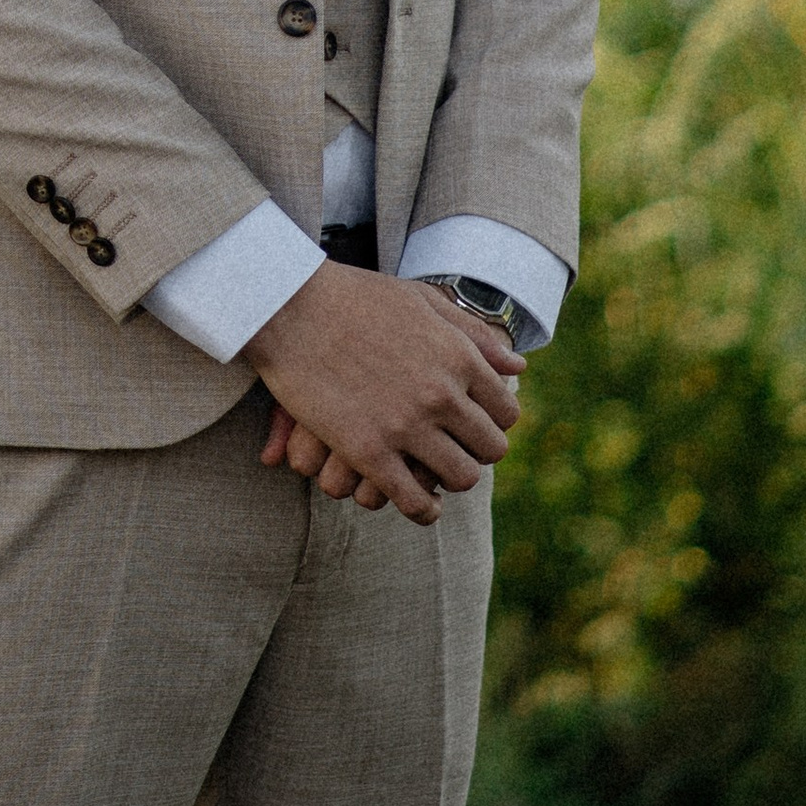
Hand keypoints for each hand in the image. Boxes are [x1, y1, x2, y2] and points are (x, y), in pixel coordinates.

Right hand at [247, 268, 522, 526]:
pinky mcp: (369, 451)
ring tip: (434, 475)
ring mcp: (406, 425)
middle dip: (476, 454)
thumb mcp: (419, 300)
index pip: (505, 411)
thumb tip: (518, 364)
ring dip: (451, 481)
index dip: (493, 422)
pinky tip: (419, 506)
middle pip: (489, 449)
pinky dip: (423, 510)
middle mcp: (441, 394)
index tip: (473, 425)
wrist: (286, 305)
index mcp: (458, 357)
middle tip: (454, 451)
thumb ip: (470, 332)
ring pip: (459, 478)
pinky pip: (414, 500)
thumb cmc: (352, 295)